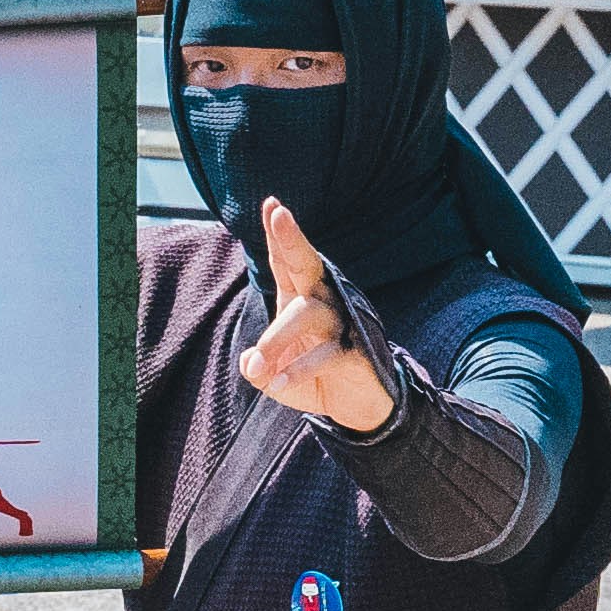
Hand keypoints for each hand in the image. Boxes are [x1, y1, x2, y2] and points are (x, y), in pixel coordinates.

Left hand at [238, 201, 396, 431]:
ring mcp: (343, 324)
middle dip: (292, 240)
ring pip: (309, 313)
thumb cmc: (311, 378)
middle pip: (307, 265)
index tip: (272, 204)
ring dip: (278, 336)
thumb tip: (252, 363)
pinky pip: (327, 355)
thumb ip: (257, 367)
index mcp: (300, 298)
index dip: (279, 234)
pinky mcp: (358, 352)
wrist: (357, 405)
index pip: (287, 261)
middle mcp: (323, 303)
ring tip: (259, 363)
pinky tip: (278, 382)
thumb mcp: (273, 375)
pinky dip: (299, 369)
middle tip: (279, 215)